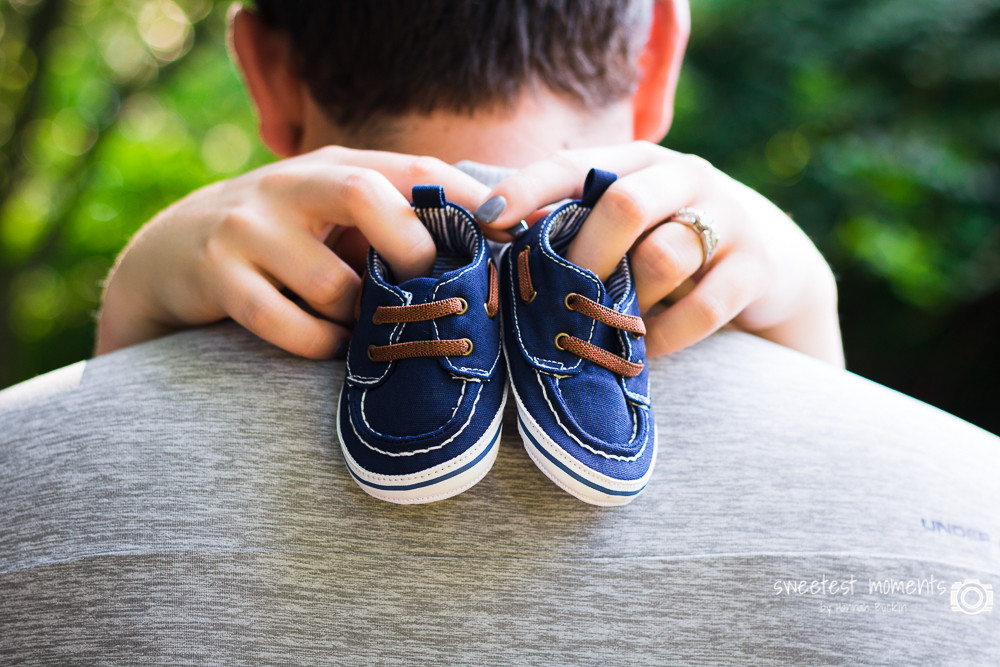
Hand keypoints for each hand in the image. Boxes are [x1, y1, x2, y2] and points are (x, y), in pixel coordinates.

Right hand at [97, 147, 490, 358]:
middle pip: (369, 197)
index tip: (517, 229)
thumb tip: (487, 251)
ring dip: (362, 319)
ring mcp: (249, 228)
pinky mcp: (218, 277)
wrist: (170, 254)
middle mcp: (289, 185)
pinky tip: (329, 344)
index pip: (413, 169)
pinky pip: (292, 327)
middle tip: (432, 289)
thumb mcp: (333, 215)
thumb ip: (392, 223)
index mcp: (332, 167)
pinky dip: (322, 345)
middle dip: (414, 249)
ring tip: (363, 327)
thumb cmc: (282, 240)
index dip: (468, 197)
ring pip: (335, 285)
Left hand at [477, 141, 843, 365]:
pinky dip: (663, 336)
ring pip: (663, 258)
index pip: (575, 164)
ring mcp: (728, 220)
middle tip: (560, 295)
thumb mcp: (625, 223)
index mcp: (641, 160)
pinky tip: (643, 349)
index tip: (487, 220)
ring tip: (608, 324)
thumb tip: (493, 238)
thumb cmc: (666, 241)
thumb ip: (573, 221)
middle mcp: (686, 176)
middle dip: (584, 255)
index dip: (528, 189)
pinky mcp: (755, 269)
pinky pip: (701, 309)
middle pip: (625, 204)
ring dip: (627, 300)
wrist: (765, 264)